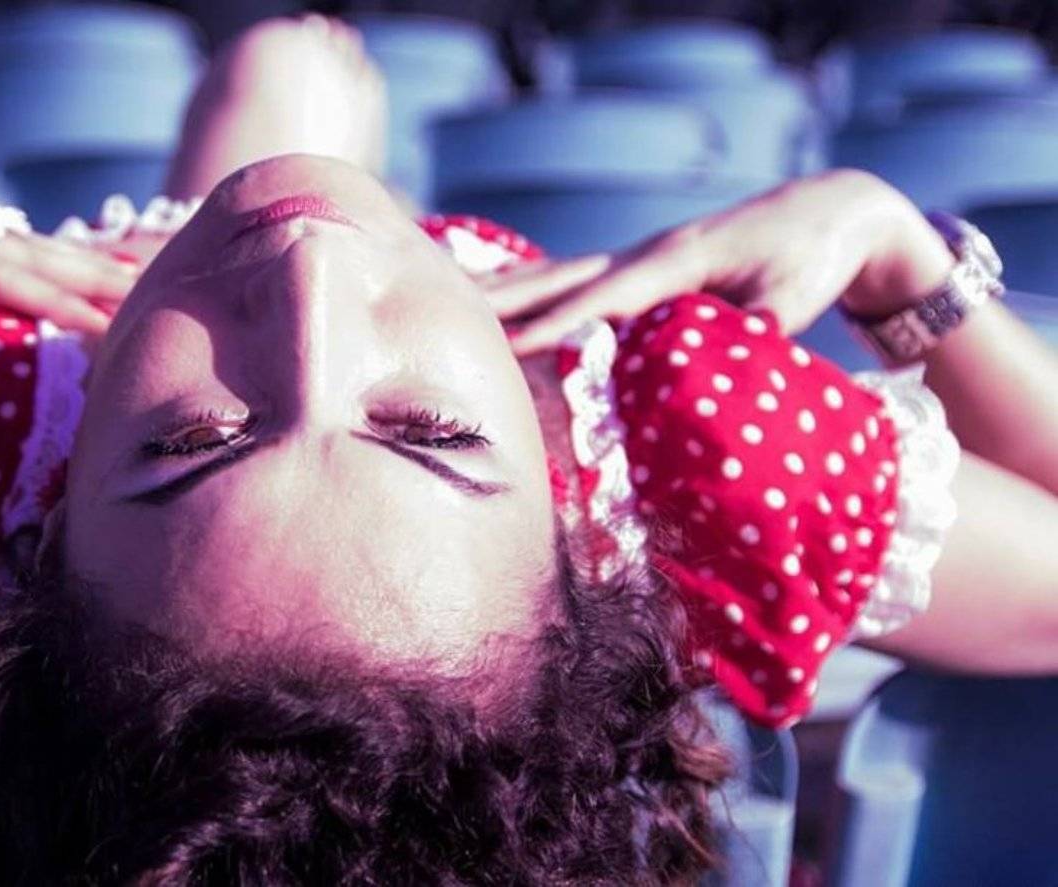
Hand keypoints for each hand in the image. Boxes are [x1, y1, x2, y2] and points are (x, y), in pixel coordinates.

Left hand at [0, 130, 136, 341]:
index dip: (49, 300)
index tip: (99, 326)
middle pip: (33, 250)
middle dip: (92, 277)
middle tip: (151, 300)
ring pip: (31, 244)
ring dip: (84, 264)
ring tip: (139, 283)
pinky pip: (12, 249)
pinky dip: (54, 261)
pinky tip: (84, 273)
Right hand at [488, 170, 956, 355]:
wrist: (826, 213)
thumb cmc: (811, 259)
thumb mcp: (794, 298)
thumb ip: (753, 331)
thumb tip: (713, 368)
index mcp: (678, 261)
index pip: (605, 297)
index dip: (559, 323)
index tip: (513, 345)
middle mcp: (647, 253)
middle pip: (562, 276)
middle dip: (505, 299)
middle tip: (446, 313)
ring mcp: (640, 256)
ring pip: (558, 273)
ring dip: (506, 290)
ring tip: (449, 300)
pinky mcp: (642, 266)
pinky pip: (575, 279)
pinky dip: (532, 288)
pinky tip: (500, 300)